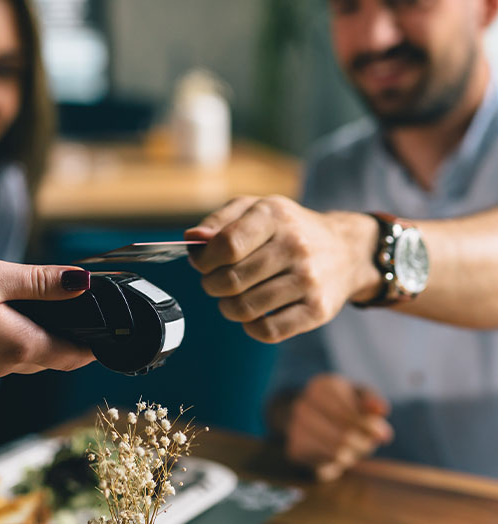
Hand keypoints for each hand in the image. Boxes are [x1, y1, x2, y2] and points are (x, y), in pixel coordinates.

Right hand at [0, 257, 94, 376]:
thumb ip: (41, 283)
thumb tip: (83, 283)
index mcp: (20, 346)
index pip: (73, 354)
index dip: (95, 342)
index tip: (110, 326)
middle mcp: (4, 365)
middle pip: (53, 358)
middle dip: (73, 340)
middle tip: (86, 311)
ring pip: (27, 357)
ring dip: (45, 339)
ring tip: (53, 309)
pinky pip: (3, 355)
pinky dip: (18, 339)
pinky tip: (10, 316)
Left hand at [185, 195, 380, 340]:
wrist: (346, 249)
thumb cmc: (289, 228)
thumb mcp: (256, 208)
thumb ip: (219, 221)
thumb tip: (192, 239)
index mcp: (274, 216)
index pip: (226, 245)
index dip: (204, 260)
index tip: (202, 263)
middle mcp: (295, 246)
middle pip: (231, 280)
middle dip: (211, 285)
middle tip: (215, 282)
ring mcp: (308, 280)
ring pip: (245, 308)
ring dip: (228, 307)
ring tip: (232, 297)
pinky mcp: (318, 310)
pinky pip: (268, 330)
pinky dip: (251, 327)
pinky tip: (254, 313)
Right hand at [285, 374, 392, 480]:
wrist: (305, 418)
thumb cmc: (340, 404)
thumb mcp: (356, 395)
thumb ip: (371, 400)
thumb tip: (381, 409)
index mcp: (321, 386)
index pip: (349, 412)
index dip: (369, 426)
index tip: (384, 436)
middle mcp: (303, 404)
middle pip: (345, 435)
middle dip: (363, 443)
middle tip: (370, 444)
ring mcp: (295, 426)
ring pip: (338, 451)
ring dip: (354, 453)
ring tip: (355, 448)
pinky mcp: (295, 448)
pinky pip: (327, 461)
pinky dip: (339, 461)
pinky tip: (338, 452)